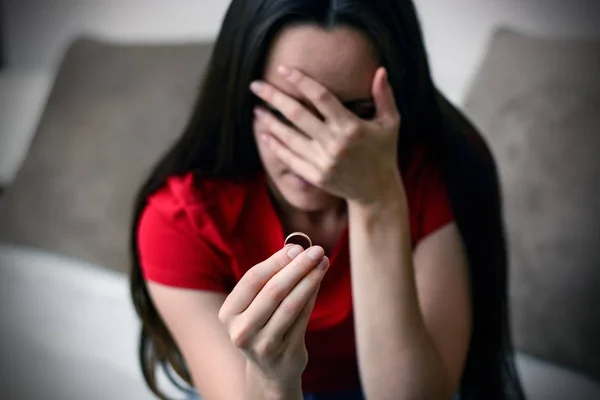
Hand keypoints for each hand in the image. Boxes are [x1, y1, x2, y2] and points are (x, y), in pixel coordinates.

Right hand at [218, 245, 328, 389]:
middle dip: (298, 267)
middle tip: (316, 251)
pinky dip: (312, 296)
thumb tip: (296, 249)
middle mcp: (242, 330)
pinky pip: (303, 318)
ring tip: (323, 262)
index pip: (253, 279)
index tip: (297, 247)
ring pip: (291, 304)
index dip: (276, 261)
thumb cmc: (263, 325)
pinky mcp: (286, 353)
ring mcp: (263, 344)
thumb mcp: (256, 304)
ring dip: (310, 279)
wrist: (270, 370)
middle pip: (273, 290)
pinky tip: (319, 281)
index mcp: (229, 313)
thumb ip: (271, 278)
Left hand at [251, 66, 401, 204]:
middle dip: (274, 96)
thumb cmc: (383, 152)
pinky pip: (290, 158)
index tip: (283, 69)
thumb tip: (380, 69)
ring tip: (256, 108)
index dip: (301, 81)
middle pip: (297, 114)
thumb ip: (384, 96)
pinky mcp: (315, 176)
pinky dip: (275, 145)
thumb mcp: (391, 123)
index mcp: (351, 126)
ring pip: (289, 136)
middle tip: (255, 84)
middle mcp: (334, 143)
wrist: (376, 191)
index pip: (321, 97)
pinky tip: (264, 133)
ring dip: (269, 121)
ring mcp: (323, 161)